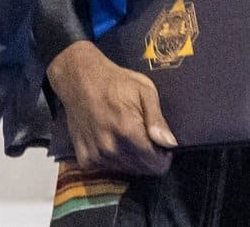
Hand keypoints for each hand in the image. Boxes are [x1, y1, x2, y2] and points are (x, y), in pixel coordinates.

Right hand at [47, 42, 175, 174]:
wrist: (79, 78)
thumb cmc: (115, 82)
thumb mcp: (144, 90)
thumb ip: (157, 119)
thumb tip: (170, 144)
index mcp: (128, 131)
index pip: (157, 165)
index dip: (163, 155)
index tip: (159, 142)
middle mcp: (111, 148)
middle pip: (142, 170)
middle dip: (147, 156)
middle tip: (141, 134)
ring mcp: (96, 155)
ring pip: (126, 170)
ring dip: (129, 157)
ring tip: (123, 133)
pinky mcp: (84, 158)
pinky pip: (107, 169)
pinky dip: (112, 158)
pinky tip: (109, 138)